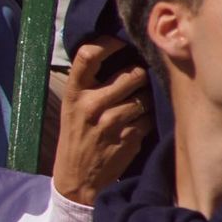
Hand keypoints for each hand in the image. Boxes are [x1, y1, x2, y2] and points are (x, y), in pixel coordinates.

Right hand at [52, 38, 154, 205]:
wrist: (77, 178)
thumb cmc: (76, 136)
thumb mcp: (72, 108)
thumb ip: (90, 83)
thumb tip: (123, 54)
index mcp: (74, 93)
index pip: (89, 54)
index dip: (109, 43)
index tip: (120, 44)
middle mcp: (90, 105)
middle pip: (131, 74)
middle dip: (139, 76)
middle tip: (136, 82)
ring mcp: (111, 122)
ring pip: (145, 96)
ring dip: (146, 100)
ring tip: (135, 107)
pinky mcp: (128, 138)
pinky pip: (149, 117)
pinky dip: (146, 120)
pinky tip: (135, 126)